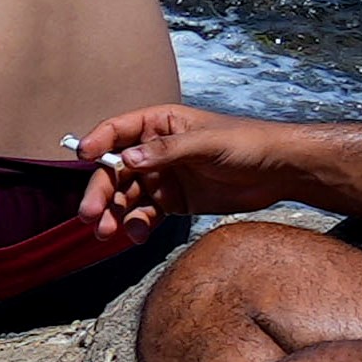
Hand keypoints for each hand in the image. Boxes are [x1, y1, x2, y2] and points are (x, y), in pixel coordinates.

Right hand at [71, 104, 303, 237]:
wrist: (279, 172)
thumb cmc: (247, 143)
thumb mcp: (208, 143)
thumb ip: (168, 151)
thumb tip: (128, 159)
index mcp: (161, 125)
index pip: (119, 131)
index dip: (98, 142)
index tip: (81, 157)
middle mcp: (156, 151)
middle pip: (115, 170)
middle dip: (101, 192)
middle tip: (89, 214)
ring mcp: (163, 177)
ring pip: (126, 196)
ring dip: (114, 214)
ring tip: (106, 233)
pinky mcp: (173, 202)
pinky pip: (146, 214)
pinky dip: (137, 226)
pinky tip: (136, 236)